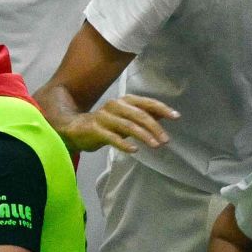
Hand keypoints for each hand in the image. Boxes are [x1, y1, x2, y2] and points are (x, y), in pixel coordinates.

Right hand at [55, 95, 176, 153]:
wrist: (74, 128)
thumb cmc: (106, 124)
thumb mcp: (127, 118)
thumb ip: (145, 115)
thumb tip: (168, 114)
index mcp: (124, 101)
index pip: (146, 103)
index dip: (162, 109)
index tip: (176, 117)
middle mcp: (114, 106)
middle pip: (138, 115)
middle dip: (154, 127)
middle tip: (166, 140)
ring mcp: (104, 117)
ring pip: (128, 126)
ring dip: (144, 136)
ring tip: (156, 146)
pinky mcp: (95, 129)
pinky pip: (112, 137)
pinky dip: (124, 144)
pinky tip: (134, 150)